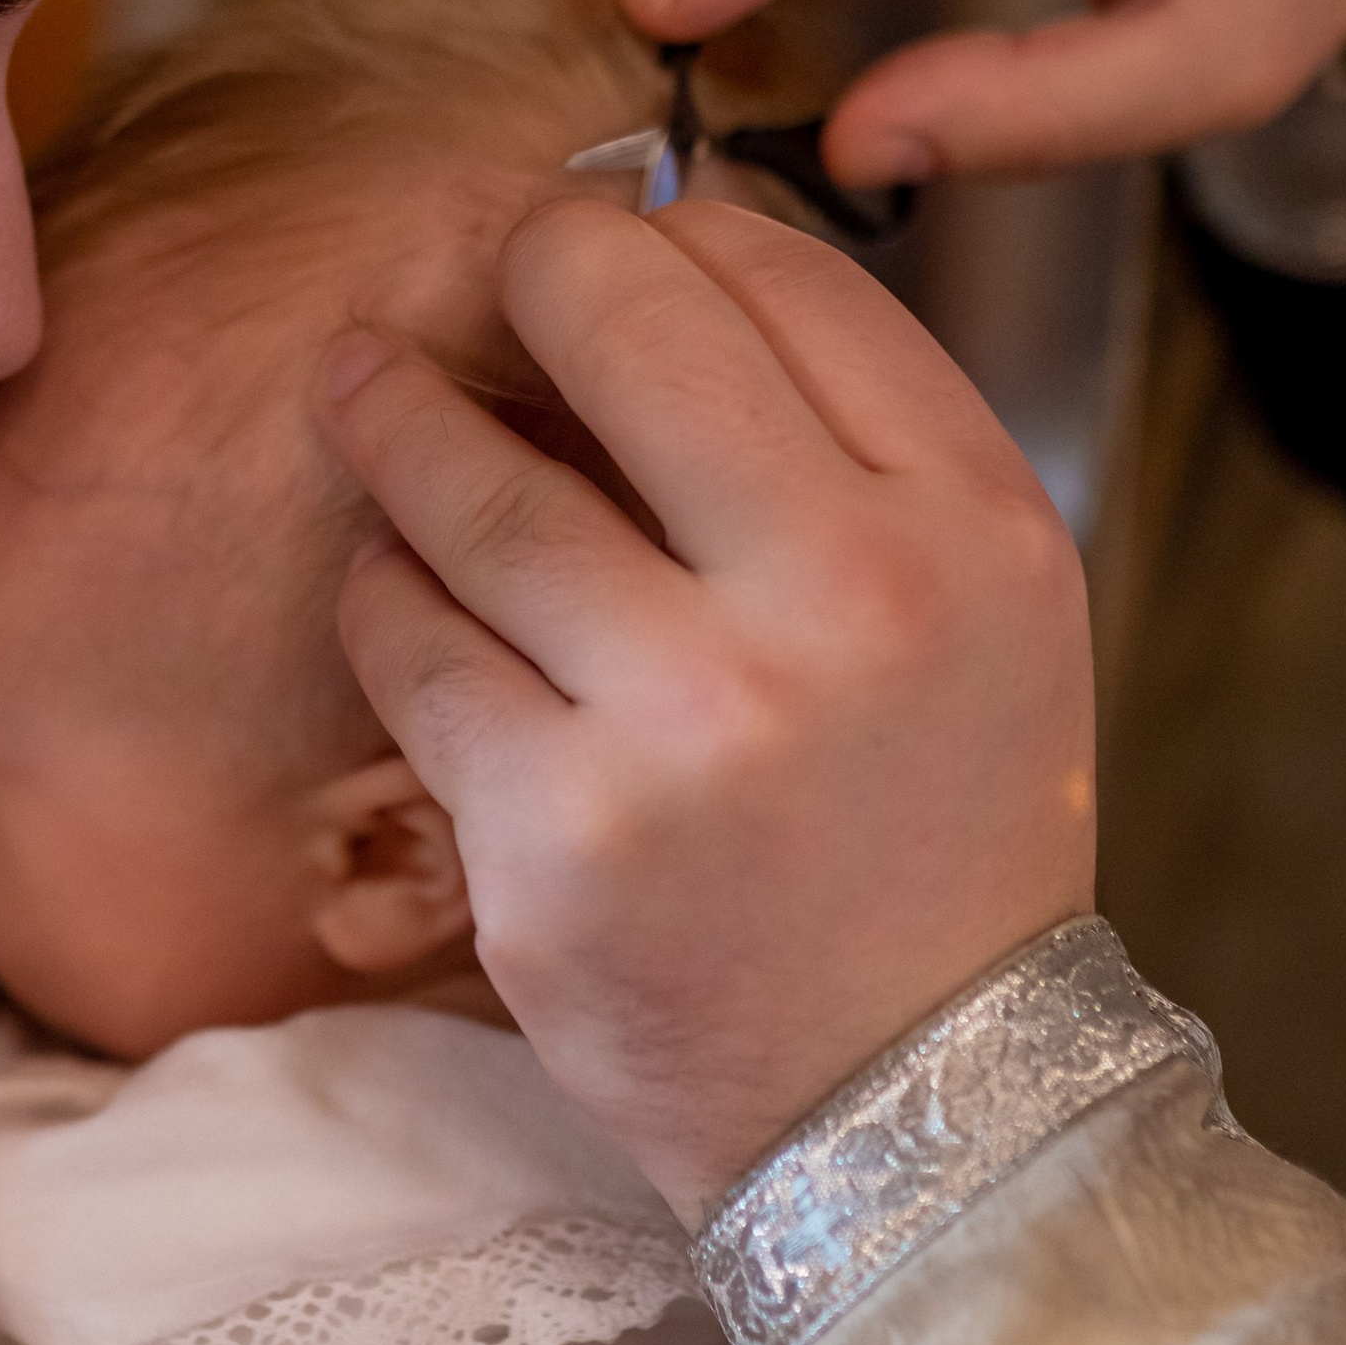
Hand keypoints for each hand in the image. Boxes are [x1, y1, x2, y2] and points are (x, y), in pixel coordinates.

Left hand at [319, 192, 1094, 1216]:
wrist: (919, 1115)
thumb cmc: (932, 840)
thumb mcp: (984, 619)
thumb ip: (856, 452)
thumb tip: (658, 270)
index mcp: (973, 527)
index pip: (794, 284)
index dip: (676, 229)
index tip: (612, 236)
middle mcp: (847, 601)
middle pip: (631, 324)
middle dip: (530, 259)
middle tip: (485, 262)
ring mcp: (690, 719)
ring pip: (480, 487)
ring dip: (400, 415)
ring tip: (362, 384)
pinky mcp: (554, 832)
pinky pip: (412, 644)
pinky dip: (384, 590)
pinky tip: (390, 576)